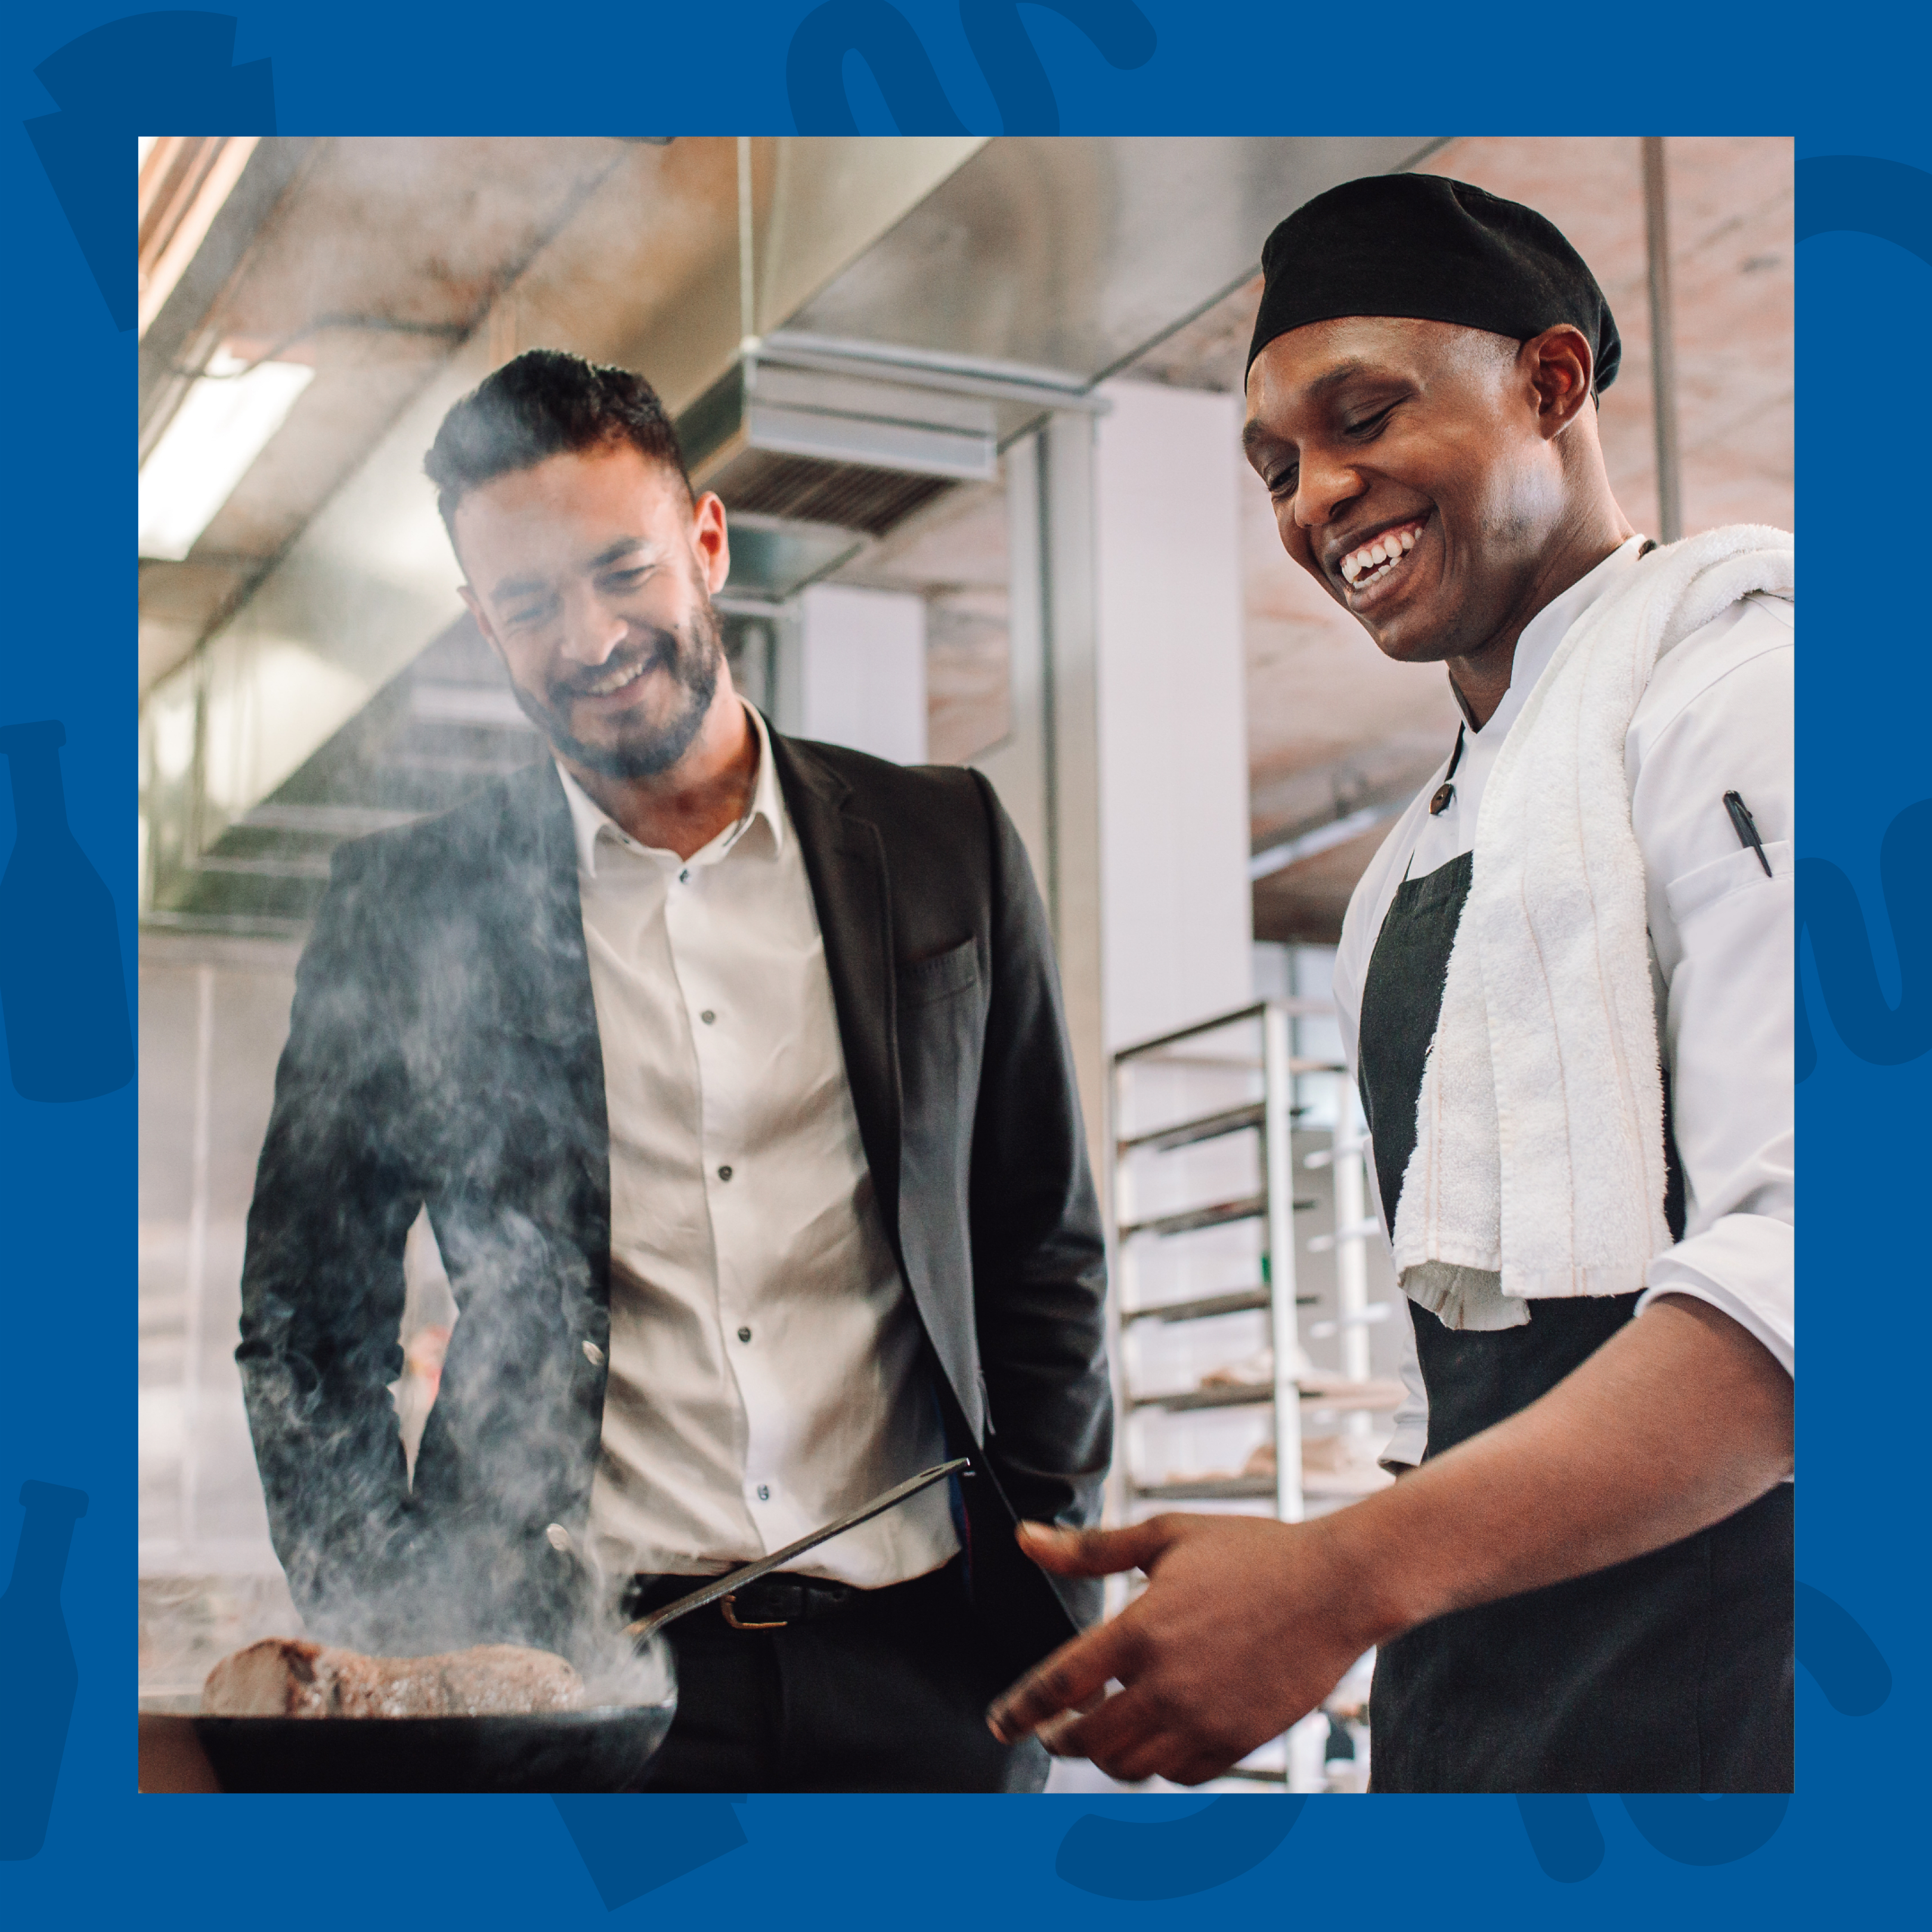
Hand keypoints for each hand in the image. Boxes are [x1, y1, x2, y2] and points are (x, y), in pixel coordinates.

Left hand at [985, 1513, 1386, 1785]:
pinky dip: (1157, 1763)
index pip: (1059, 1685)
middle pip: (1089, 1740)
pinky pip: (1181, 1773)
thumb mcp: (1166, 1537)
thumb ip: (1090, 1549)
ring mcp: (1206, 1718)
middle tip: (1054, 1728)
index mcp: (1141, 1629)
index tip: (1000, 1723)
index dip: (1020, 1711)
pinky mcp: (1240, 1739)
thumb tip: (1027, 1540)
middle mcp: (1168, 1683)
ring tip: (1103, 1729)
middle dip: (1060, 1739)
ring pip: (1131, 1765)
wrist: (1336, 1585)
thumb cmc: (1252, 1552)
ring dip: (1105, 1754)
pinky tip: (1155, 1735)